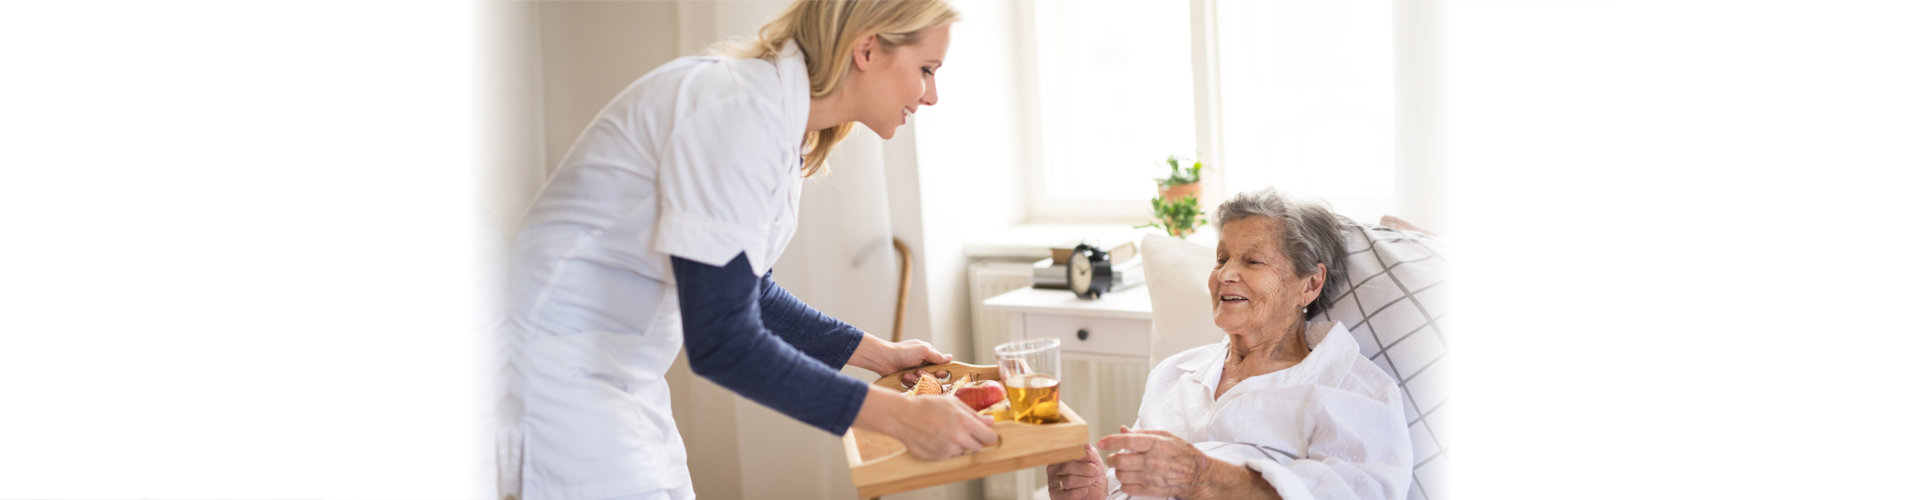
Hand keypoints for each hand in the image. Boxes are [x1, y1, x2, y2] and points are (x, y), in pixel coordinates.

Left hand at [850, 334, 951, 374]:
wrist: (884, 359)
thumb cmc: (903, 352)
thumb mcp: (923, 350)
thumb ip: (937, 356)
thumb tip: (950, 357)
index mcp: (928, 355)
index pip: (942, 366)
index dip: (941, 372)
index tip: (938, 373)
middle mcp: (923, 364)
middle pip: (933, 376)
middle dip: (927, 376)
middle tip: (920, 372)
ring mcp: (915, 372)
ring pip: (923, 382)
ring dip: (916, 378)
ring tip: (908, 373)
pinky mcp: (907, 379)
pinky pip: (914, 385)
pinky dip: (909, 381)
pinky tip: (903, 376)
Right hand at [855, 387, 996, 460]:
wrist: (903, 417)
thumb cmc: (927, 406)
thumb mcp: (953, 403)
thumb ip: (974, 414)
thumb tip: (990, 421)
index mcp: (965, 423)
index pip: (990, 437)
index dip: (989, 435)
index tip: (986, 433)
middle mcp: (958, 439)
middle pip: (978, 447)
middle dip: (974, 440)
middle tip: (963, 430)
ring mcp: (948, 450)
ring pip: (963, 452)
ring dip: (959, 445)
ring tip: (945, 432)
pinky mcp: (938, 458)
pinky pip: (949, 456)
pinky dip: (946, 449)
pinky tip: (936, 438)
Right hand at [1046, 444, 1107, 499]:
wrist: (1095, 493)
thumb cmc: (1092, 476)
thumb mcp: (1094, 461)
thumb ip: (1089, 451)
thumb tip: (1085, 443)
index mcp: (1059, 457)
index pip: (1066, 452)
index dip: (1081, 456)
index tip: (1091, 459)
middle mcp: (1053, 468)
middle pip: (1067, 467)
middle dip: (1085, 470)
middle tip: (1094, 472)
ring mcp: (1052, 483)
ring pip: (1069, 481)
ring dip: (1085, 481)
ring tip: (1090, 481)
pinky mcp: (1055, 496)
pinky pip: (1070, 494)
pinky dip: (1082, 492)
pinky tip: (1085, 490)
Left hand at [1095, 426, 1217, 498]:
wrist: (1198, 475)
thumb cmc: (1183, 453)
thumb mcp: (1165, 436)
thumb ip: (1142, 433)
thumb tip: (1123, 430)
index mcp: (1155, 444)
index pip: (1127, 441)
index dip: (1111, 441)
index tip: (1101, 442)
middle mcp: (1152, 461)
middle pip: (1119, 461)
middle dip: (1112, 458)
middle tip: (1114, 457)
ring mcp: (1151, 476)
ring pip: (1121, 475)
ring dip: (1118, 471)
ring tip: (1124, 467)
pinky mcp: (1151, 489)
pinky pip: (1128, 487)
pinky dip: (1125, 483)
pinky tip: (1130, 477)